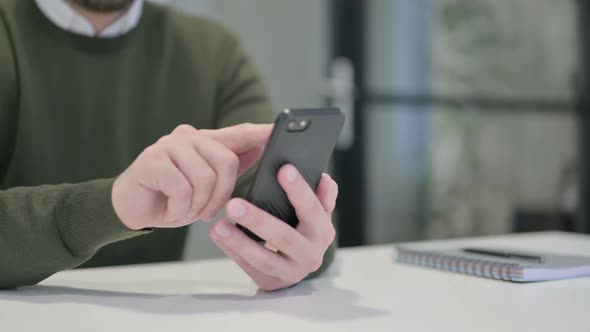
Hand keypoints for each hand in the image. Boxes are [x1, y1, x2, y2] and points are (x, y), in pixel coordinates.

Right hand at [112, 123, 271, 229]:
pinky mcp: (152, 159)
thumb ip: (229, 166)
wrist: (131, 208)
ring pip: (205, 178)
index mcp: (204, 141)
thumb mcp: (206, 186)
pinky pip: (182, 189)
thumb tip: (261, 150)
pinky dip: (179, 209)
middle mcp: (188, 136)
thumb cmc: (172, 197)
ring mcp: (168, 145)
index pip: (238, 133)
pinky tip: (169, 210)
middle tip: (206, 212)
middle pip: (226, 162)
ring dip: (197, 206)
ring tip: (184, 211)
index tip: (279, 130)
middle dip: (221, 195)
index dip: (260, 133)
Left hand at [209, 164, 337, 290]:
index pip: (312, 209)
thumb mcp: (317, 214)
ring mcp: (290, 271)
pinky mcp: (271, 282)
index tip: (284, 169)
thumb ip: (322, 196)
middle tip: (233, 204)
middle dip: (258, 220)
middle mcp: (311, 254)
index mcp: (322, 231)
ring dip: (239, 241)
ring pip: (263, 258)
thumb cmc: (304, 229)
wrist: (297, 265)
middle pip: (284, 237)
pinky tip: (219, 235)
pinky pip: (248, 266)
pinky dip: (232, 250)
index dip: (299, 190)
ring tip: (219, 225)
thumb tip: (325, 179)